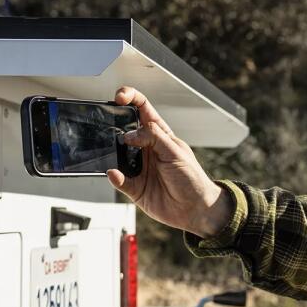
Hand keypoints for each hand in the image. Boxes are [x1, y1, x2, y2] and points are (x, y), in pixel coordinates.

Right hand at [107, 86, 234, 237]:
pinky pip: (118, 179)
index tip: (120, 96)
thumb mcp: (176, 152)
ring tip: (116, 150)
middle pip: (124, 129)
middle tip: (110, 123)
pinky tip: (115, 173)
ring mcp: (138, 167)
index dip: (131, 98)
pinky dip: (114, 176)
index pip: (142, 109)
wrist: (196, 210)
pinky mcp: (133, 186)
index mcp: (159, 135)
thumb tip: (130, 134)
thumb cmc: (192, 179)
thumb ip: (154, 138)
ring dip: (112, 151)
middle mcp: (146, 149)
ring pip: (116, 154)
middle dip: (114, 122)